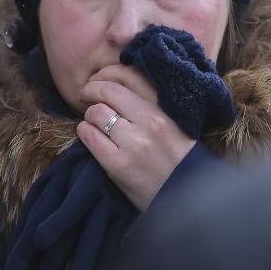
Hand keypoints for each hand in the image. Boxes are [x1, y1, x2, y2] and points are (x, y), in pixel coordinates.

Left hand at [77, 77, 194, 211]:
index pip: (128, 76)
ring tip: (93, 121)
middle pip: (108, 91)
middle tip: (86, 95)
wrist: (186, 195)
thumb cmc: (179, 158)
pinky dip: (84, 132)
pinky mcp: (118, 164)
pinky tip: (89, 135)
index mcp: (164, 109)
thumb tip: (122, 86)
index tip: (100, 81)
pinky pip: (90, 137)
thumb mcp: (174, 123)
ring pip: (96, 113)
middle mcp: (149, 122)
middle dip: (91, 90)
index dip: (107, 74)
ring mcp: (133, 143)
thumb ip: (153, 104)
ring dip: (89, 115)